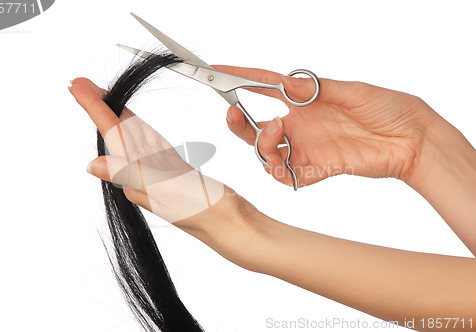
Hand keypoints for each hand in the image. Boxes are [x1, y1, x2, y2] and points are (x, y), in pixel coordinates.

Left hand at [69, 77, 238, 224]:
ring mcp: (158, 172)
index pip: (111, 135)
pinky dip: (141, 129)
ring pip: (132, 136)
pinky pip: (152, 144)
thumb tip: (94, 166)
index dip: (93, 108)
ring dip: (115, 115)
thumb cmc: (204, 211)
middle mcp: (143, 174)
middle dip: (98, 107)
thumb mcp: (167, 190)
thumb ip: (131, 175)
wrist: (232, 226)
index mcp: (137, 176)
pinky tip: (134, 123)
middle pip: (116, 132)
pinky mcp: (176, 170)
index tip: (76, 86)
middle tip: (80, 84)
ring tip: (101, 97)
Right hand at [215, 65, 434, 187]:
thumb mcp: (350, 91)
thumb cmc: (387, 108)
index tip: (218, 73)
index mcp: (305, 102)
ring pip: (268, 154)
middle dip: (239, 124)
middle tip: (235, 113)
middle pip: (256, 128)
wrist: (411, 138)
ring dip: (262, 146)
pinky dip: (281, 174)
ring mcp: (307, 148)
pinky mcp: (317, 169)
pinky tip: (285, 166)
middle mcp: (301, 125)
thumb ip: (315, 91)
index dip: (240, 79)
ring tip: (277, 133)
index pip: (265, 88)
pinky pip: (289, 177)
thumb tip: (285, 82)